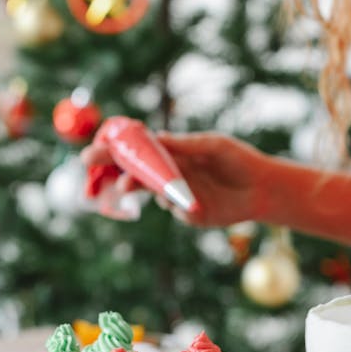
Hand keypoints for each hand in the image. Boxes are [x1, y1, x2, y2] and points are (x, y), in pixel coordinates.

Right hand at [83, 130, 267, 226]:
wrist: (263, 188)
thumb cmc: (239, 160)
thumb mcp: (213, 146)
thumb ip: (185, 145)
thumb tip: (156, 138)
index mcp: (174, 153)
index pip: (139, 150)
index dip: (117, 148)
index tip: (97, 145)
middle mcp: (171, 174)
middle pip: (133, 170)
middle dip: (109, 167)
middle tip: (87, 163)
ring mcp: (177, 195)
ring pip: (148, 190)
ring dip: (133, 186)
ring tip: (124, 186)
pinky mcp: (188, 213)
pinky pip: (173, 208)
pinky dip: (173, 202)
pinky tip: (189, 200)